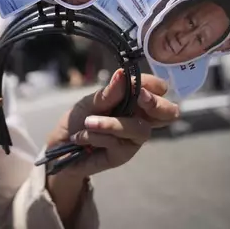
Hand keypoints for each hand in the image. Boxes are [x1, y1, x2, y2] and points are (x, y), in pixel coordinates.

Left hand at [46, 68, 179, 178]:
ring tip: (88, 122)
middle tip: (139, 97)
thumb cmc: (78, 119)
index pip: (158, 89)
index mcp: (134, 100)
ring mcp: (133, 137)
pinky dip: (96, 136)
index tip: (139, 86)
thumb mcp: (89, 102)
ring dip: (112, 123)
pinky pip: (117, 142)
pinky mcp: (123, 154)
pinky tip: (80, 137)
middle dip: (157, 104)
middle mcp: (140, 117)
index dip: (154, 86)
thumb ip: (108, 93)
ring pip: (140, 128)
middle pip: (169, 113)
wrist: (60, 146)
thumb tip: (122, 74)